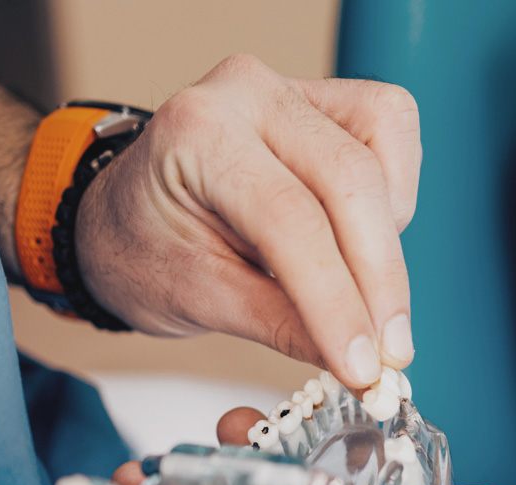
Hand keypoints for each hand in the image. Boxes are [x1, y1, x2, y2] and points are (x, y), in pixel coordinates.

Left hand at [77, 55, 421, 389]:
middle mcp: (247, 92)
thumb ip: (280, 325)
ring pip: (383, 151)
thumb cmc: (142, 248)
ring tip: (360, 293)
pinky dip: (391, 202)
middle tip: (389, 351)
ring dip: (388, 237)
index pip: (290, 218)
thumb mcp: (196, 298)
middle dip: (379, 278)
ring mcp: (291, 89)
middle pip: (350, 180)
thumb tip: (356, 362)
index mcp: (197, 132)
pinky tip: (358, 245)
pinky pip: (390, 137)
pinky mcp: (327, 102)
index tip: (362, 364)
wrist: (124, 217)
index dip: (336, 300)